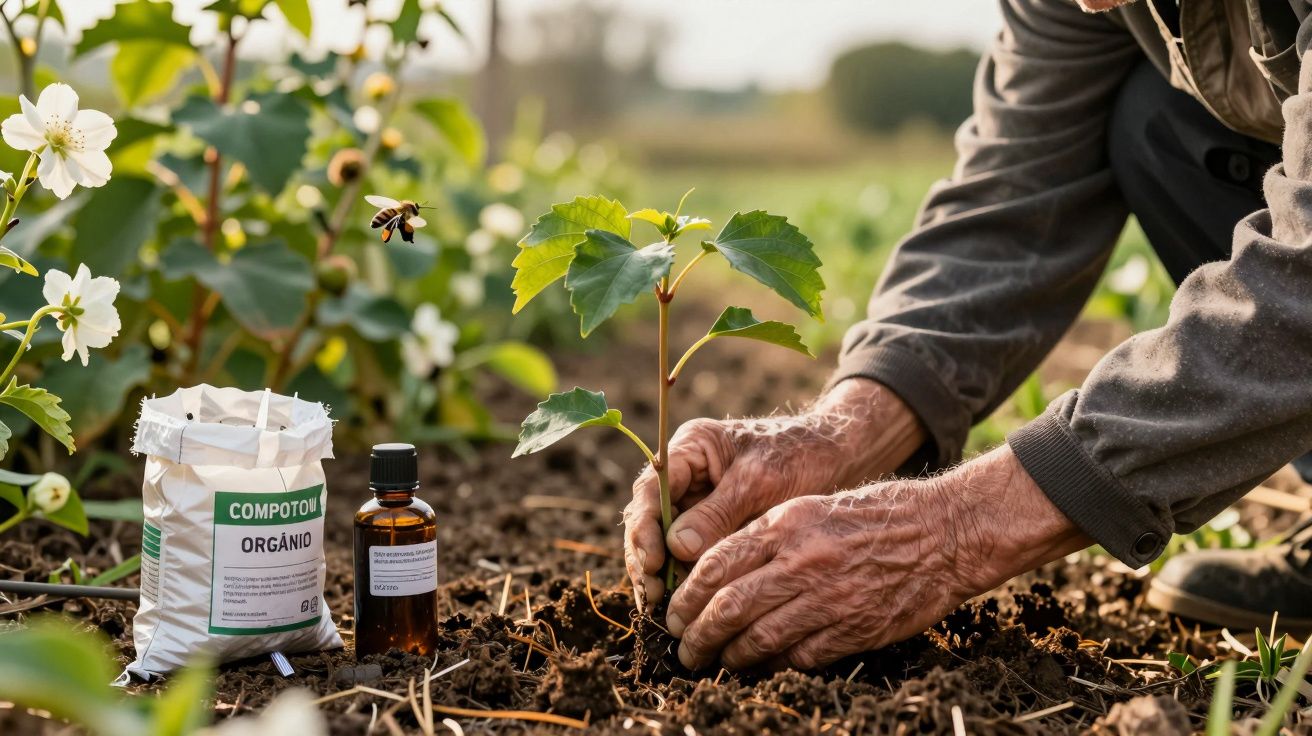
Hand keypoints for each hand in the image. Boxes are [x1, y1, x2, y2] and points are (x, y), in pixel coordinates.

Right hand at [623, 379, 924, 608]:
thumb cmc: (798, 456)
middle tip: (654, 596)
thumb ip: (718, 512)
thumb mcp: (760, 480)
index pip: (650, 488)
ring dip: (657, 574)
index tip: (655, 561)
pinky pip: (684, 555)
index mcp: (689, 449)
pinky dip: (680, 578)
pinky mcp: (709, 527)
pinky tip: (680, 605)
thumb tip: (677, 549)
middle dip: (646, 558)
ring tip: (660, 608)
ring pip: (661, 542)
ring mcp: (694, 502)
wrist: (833, 457)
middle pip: (648, 519)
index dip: (646, 526)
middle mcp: (683, 476)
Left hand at [665, 445, 1089, 669]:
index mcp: (786, 524)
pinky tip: (759, 666)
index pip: (715, 565)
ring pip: (757, 639)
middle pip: (727, 608)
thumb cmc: (875, 514)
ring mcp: (827, 599)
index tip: (674, 611)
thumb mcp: (812, 507)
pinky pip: (797, 657)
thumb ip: (766, 536)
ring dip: (728, 656)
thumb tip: (716, 571)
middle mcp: (801, 561)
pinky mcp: (852, 630)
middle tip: (684, 647)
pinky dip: (772, 665)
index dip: (686, 596)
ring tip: (714, 662)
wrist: (942, 533)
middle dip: (696, 634)